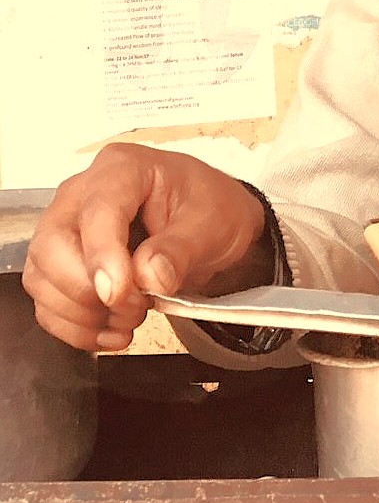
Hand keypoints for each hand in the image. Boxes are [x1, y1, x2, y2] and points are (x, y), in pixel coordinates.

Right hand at [22, 143, 267, 351]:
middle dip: (86, 289)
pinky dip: (74, 327)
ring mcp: (67, 228)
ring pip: (42, 276)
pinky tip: (111, 334)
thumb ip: (180, 248)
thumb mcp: (212, 223)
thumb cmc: (212, 209)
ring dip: (80, 313)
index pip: (97, 210)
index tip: (119, 293)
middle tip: (133, 308)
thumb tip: (147, 275)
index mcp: (124, 169)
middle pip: (52, 244)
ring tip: (130, 320)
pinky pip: (47, 301)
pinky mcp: (63, 263)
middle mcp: (83, 193)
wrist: (213, 226)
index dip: (102, 255)